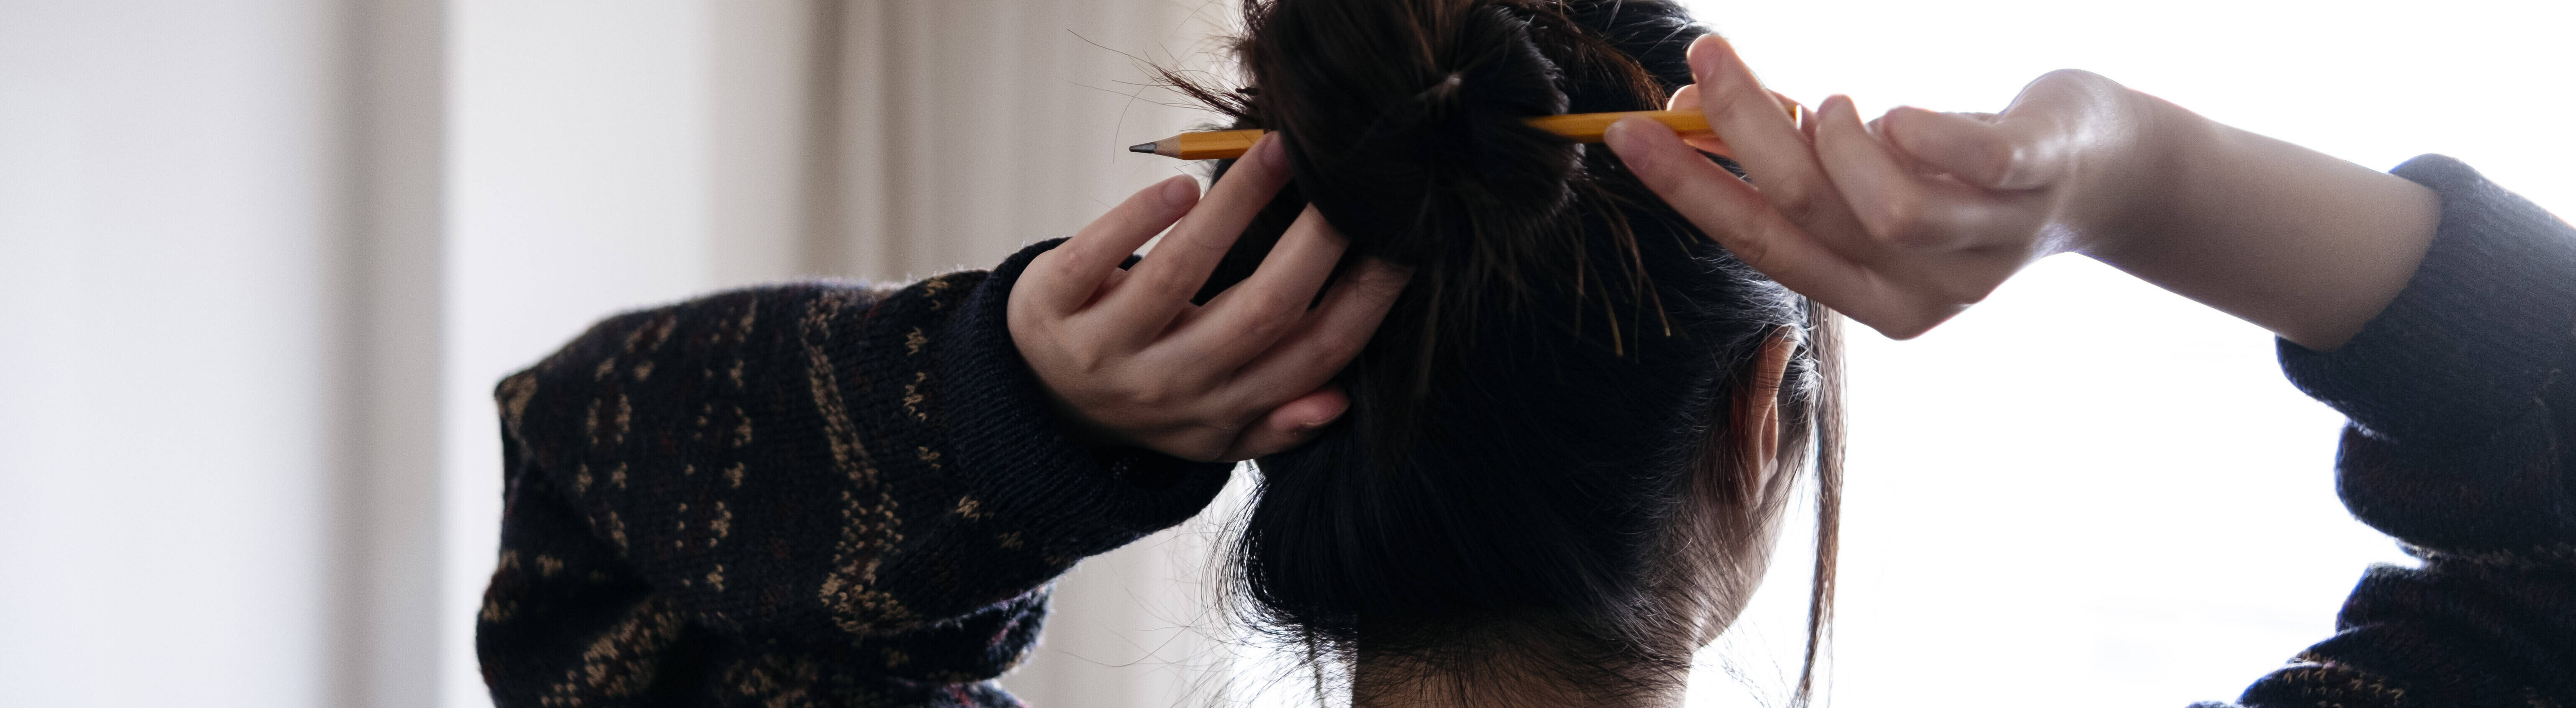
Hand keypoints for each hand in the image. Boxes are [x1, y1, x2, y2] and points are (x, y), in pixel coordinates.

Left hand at [1009, 135, 1410, 462]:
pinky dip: (1138, 218)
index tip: (1402, 243)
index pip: (1311, 355)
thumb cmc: (1151, 394)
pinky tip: (1182, 185)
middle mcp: (1166, 386)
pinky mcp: (1051, 307)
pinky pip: (1094, 257)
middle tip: (1349, 181)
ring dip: (1236, 208)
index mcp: (1221, 409)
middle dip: (1314, 244)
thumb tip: (1338, 401)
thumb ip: (1276, 422)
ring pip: (1180, 274)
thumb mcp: (1213, 429)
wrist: (1035, 401)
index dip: (1365, 302)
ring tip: (1276, 150)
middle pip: (1259, 314)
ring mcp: (1104, 348)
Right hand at [1609, 36, 2168, 338]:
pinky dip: (1918, 131)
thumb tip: (1690, 113)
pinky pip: (1970, 165)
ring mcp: (1988, 246)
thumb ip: (1795, 159)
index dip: (1687, 187)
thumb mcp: (1873, 175)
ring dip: (1832, 141)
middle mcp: (1928, 292)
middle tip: (1703, 58)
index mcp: (1875, 301)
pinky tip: (1893, 112)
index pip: (1759, 245)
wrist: (2112, 173)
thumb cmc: (1969, 166)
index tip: (1628, 131)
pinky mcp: (2037, 185)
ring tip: (1826, 100)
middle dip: (1740, 132)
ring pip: (1884, 211)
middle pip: (1807, 218)